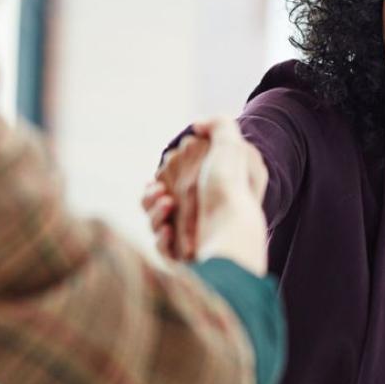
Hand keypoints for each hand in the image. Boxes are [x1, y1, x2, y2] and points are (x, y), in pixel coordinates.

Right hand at [143, 118, 268, 274]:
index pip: (181, 180)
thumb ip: (218, 125)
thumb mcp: (231, 145)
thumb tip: (197, 125)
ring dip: (154, 212)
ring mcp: (194, 237)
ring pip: (157, 223)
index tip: (164, 167)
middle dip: (153, 194)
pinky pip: (163, 246)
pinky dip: (161, 237)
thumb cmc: (230, 188)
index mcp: (214, 191)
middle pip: (162, 201)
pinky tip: (168, 230)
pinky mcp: (185, 258)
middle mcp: (204, 214)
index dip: (167, 172)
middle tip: (160, 191)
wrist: (231, 233)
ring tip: (166, 204)